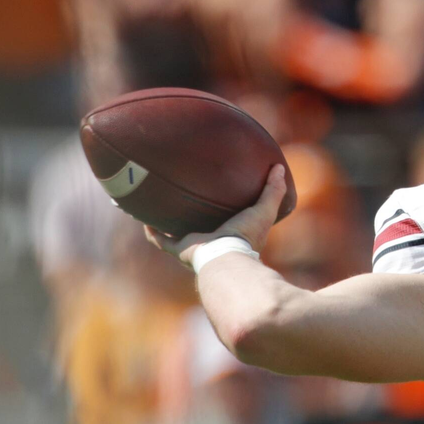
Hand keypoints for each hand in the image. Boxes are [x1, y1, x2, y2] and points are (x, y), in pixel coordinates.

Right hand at [145, 164, 286, 267]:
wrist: (226, 255)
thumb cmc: (247, 235)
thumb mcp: (265, 210)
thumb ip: (273, 190)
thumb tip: (280, 168)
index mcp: (232, 235)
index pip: (228, 222)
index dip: (225, 211)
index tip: (220, 197)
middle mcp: (212, 242)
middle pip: (201, 228)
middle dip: (193, 217)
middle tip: (186, 197)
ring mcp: (194, 247)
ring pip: (178, 234)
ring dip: (169, 223)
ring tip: (159, 206)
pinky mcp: (179, 250)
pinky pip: (161, 241)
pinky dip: (152, 232)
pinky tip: (144, 218)